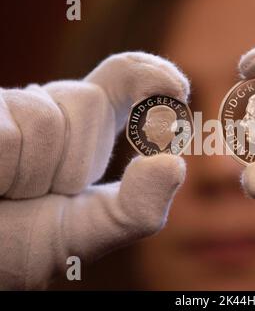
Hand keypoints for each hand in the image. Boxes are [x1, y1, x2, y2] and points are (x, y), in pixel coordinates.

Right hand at [0, 52, 188, 288]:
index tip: (177, 90)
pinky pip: (7, 138)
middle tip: (45, 195)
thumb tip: (173, 164)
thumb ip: (138, 208)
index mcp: (86, 130)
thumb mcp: (92, 231)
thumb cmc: (27, 240)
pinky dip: (2, 176)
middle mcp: (50, 109)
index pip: (124, 79)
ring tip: (11, 193)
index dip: (151, 74)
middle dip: (75, 162)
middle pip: (91, 102)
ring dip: (32, 177)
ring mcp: (10, 107)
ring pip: (46, 122)